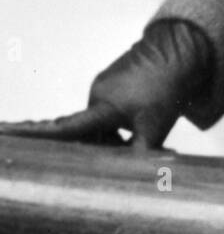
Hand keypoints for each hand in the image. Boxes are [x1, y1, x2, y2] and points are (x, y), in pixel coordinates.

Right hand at [0, 19, 213, 149]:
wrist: (184, 49)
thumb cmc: (168, 88)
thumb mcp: (156, 128)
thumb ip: (139, 157)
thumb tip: (130, 183)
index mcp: (102, 107)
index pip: (60, 128)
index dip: (28, 134)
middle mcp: (96, 96)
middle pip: (85, 135)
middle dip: (100, 148)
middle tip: (113, 146)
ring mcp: (103, 88)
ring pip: (100, 126)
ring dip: (114, 139)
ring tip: (145, 130)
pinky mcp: (113, 84)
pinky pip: (108, 113)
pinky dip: (119, 126)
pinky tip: (142, 122)